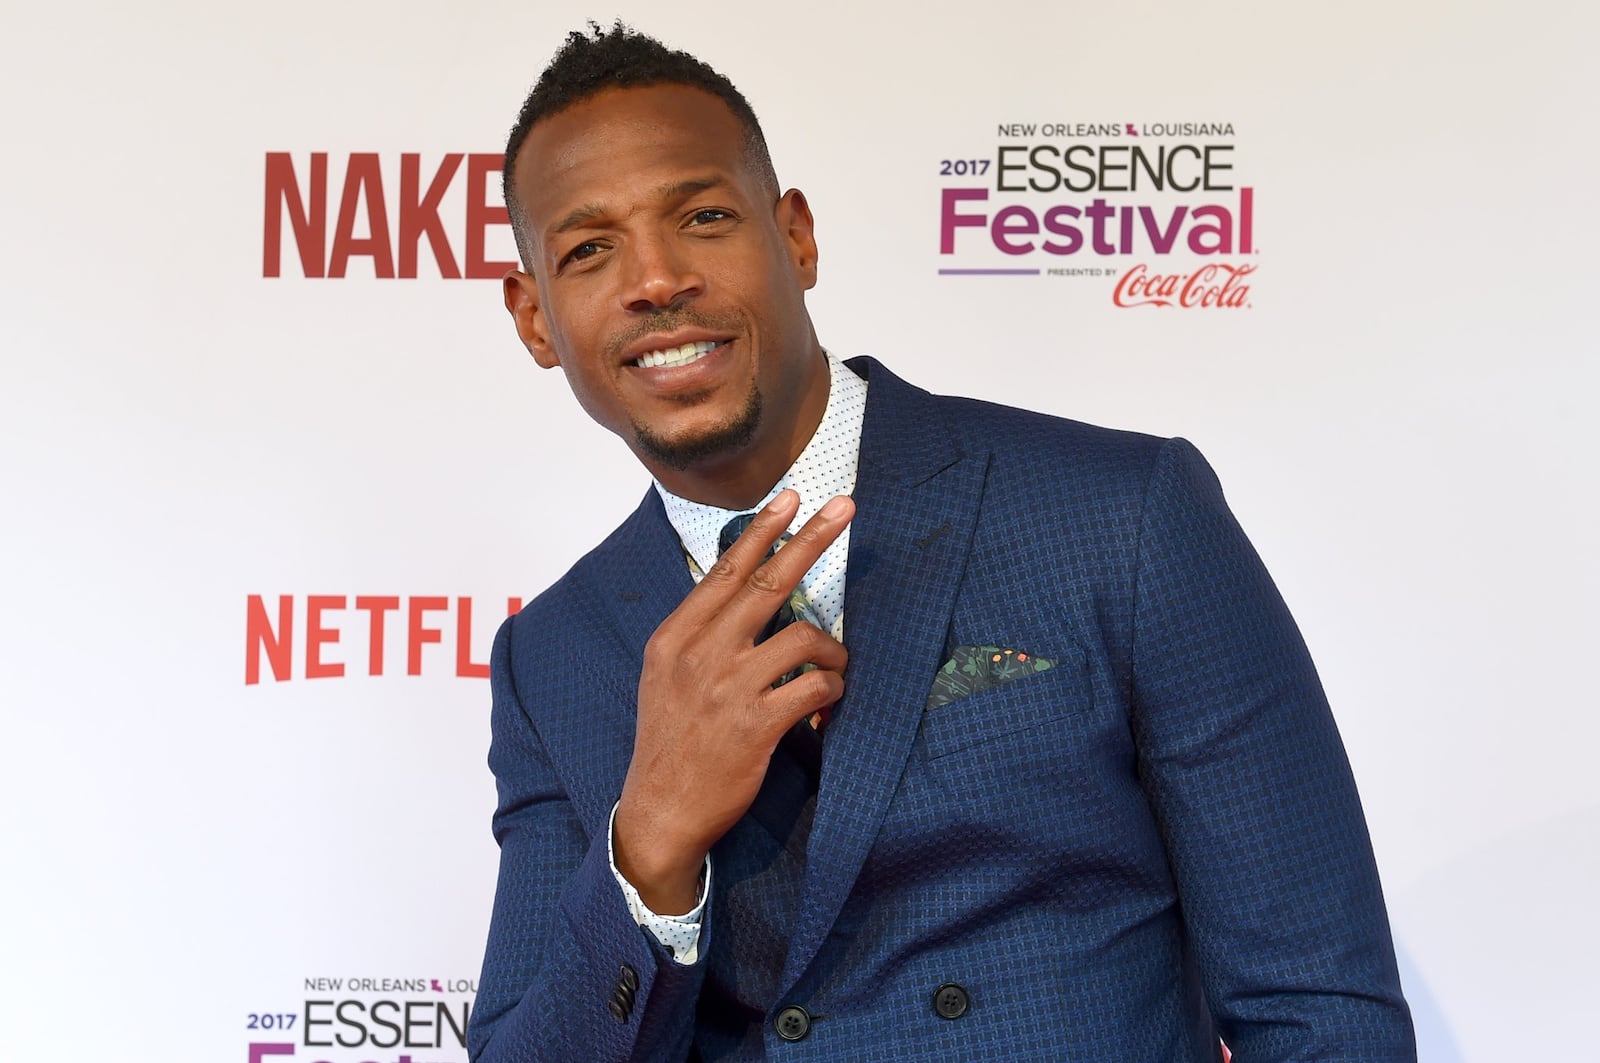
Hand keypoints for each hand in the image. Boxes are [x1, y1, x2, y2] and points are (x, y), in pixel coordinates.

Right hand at [613, 489, 853, 912]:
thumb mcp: (665, 678)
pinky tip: (827, 703)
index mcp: (674, 638)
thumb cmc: (671, 742)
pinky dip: (831, 689)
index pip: (725, 572)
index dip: (762, 532)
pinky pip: (814, 687)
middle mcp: (699, 655)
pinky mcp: (756, 725)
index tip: (791, 498)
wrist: (660, 812)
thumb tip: (742, 592)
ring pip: (803, 636)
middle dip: (811, 540)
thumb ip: (699, 635)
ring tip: (833, 666)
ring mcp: (727, 689)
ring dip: (831, 649)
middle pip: (767, 584)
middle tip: (844, 509)